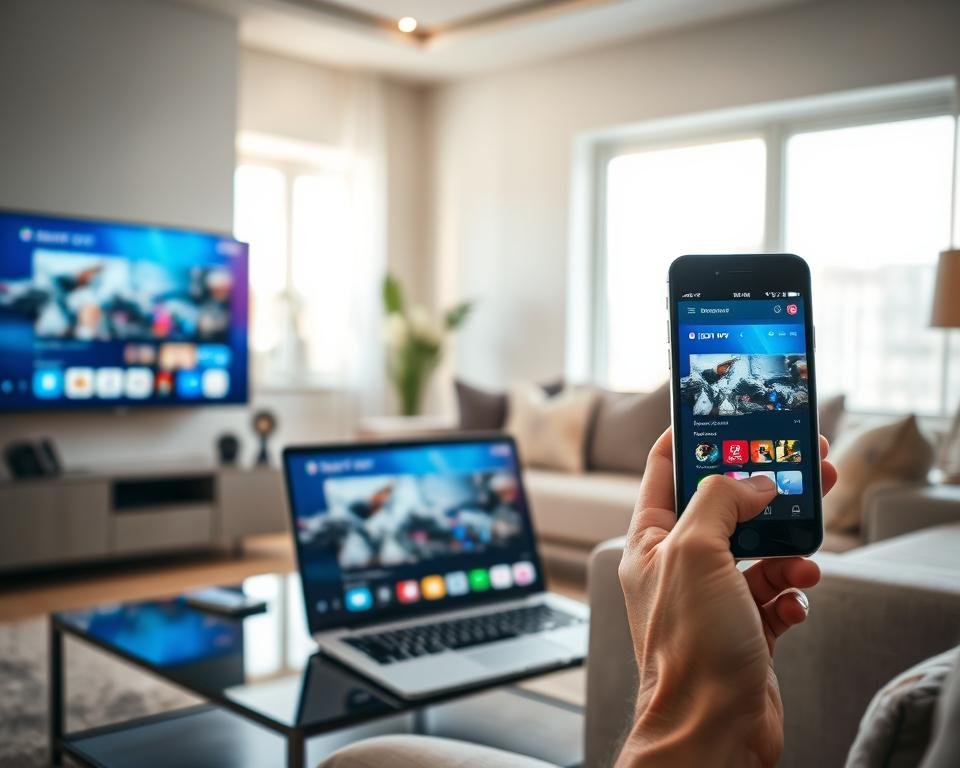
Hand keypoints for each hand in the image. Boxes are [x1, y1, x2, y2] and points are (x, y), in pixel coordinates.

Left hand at [615, 429, 836, 767]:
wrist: (713, 731)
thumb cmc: (688, 646)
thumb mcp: (694, 552)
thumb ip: (719, 501)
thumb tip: (752, 482)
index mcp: (650, 542)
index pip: (663, 472)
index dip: (689, 439)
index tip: (720, 415)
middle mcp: (679, 566)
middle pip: (724, 508)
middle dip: (762, 489)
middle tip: (804, 466)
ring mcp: (713, 598)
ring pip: (757, 551)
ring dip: (786, 548)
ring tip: (806, 549)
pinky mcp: (745, 628)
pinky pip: (775, 593)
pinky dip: (791, 589)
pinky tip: (796, 596)